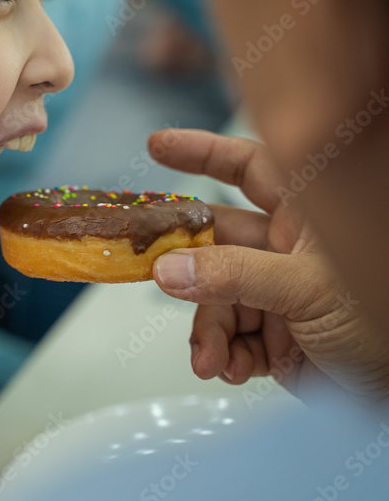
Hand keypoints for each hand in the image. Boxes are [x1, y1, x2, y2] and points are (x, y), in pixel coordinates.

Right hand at [147, 129, 388, 402]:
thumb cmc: (383, 322)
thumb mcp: (306, 287)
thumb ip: (233, 276)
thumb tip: (169, 268)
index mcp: (305, 218)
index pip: (250, 169)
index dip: (204, 153)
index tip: (159, 146)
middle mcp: (286, 250)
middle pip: (215, 242)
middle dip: (182, 263)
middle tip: (148, 270)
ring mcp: (277, 295)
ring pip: (215, 299)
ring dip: (209, 330)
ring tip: (212, 356)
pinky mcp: (273, 339)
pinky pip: (228, 338)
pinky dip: (224, 355)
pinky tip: (231, 367)